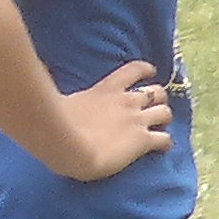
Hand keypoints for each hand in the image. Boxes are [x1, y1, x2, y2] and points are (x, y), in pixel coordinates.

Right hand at [53, 60, 172, 180]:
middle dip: (159, 98)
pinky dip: (167, 143)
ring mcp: (137, 120)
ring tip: (162, 126)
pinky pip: (165, 140)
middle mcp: (127, 101)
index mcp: (107, 90)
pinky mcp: (143, 140)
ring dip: (165, 119)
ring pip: (166, 113)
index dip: (145, 69)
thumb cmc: (56, 125)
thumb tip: (51, 95)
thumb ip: (71, 98)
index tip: (151, 71)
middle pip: (157, 91)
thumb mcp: (63, 102)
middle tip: (155, 106)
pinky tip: (164, 148)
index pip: (133, 70)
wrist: (67, 144)